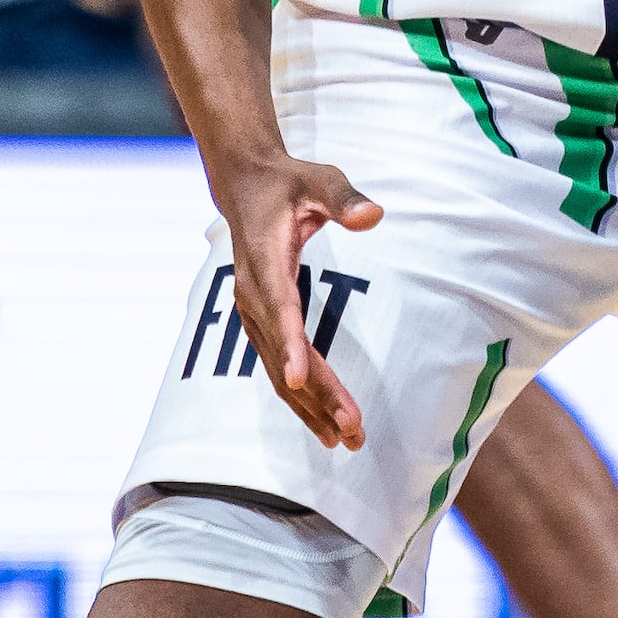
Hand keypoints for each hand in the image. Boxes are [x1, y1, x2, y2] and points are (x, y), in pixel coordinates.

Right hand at [203, 142, 383, 447]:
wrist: (243, 184)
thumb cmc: (287, 181)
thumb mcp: (320, 178)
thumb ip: (345, 198)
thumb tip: (374, 214)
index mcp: (265, 260)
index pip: (280, 308)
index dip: (291, 344)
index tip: (302, 379)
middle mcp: (252, 293)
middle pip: (284, 352)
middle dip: (317, 394)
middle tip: (352, 430)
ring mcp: (252, 312)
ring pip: (278, 369)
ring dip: (310, 406)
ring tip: (345, 440)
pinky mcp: (259, 322)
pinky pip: (277, 367)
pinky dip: (300, 397)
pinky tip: (322, 424)